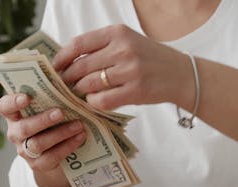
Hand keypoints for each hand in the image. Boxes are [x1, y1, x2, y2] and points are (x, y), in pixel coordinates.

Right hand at [0, 93, 85, 186]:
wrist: (55, 152)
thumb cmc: (53, 119)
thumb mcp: (51, 103)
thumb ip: (54, 88)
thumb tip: (66, 68)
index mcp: (14, 114)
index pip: (4, 107)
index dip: (13, 102)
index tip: (26, 97)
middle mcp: (15, 132)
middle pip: (24, 128)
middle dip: (43, 120)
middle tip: (61, 112)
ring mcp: (24, 150)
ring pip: (38, 144)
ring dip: (60, 133)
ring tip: (79, 125)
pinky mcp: (38, 164)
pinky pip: (52, 157)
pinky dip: (68, 146)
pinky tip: (81, 137)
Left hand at [53, 24, 195, 110]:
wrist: (181, 74)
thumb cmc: (151, 59)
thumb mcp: (129, 42)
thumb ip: (103, 47)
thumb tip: (70, 61)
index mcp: (118, 33)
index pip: (79, 44)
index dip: (62, 57)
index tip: (56, 66)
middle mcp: (123, 49)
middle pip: (81, 66)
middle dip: (68, 78)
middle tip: (64, 86)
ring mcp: (130, 71)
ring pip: (89, 84)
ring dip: (80, 92)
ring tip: (79, 94)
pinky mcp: (135, 91)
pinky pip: (102, 100)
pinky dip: (94, 102)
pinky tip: (95, 101)